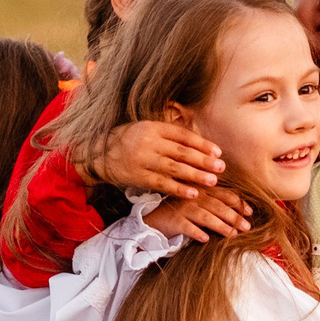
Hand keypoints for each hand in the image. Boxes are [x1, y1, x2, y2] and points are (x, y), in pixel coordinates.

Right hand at [84, 120, 224, 200]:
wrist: (98, 153)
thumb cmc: (129, 140)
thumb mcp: (146, 129)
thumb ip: (168, 133)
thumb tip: (198, 140)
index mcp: (153, 127)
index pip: (182, 135)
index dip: (201, 144)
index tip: (218, 152)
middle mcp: (148, 142)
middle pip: (181, 152)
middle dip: (203, 160)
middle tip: (221, 167)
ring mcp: (142, 160)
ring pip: (174, 168)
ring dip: (195, 175)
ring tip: (213, 181)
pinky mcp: (138, 176)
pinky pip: (162, 183)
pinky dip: (178, 189)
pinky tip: (193, 194)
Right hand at [141, 186, 255, 241]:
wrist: (155, 218)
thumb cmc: (182, 213)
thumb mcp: (199, 205)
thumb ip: (216, 205)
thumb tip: (240, 214)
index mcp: (202, 191)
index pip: (224, 194)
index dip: (238, 203)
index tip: (250, 212)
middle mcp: (194, 197)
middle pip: (217, 206)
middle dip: (234, 216)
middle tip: (247, 227)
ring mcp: (183, 208)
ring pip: (205, 216)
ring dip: (221, 226)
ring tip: (232, 235)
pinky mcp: (174, 220)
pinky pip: (187, 227)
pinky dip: (197, 232)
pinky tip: (206, 239)